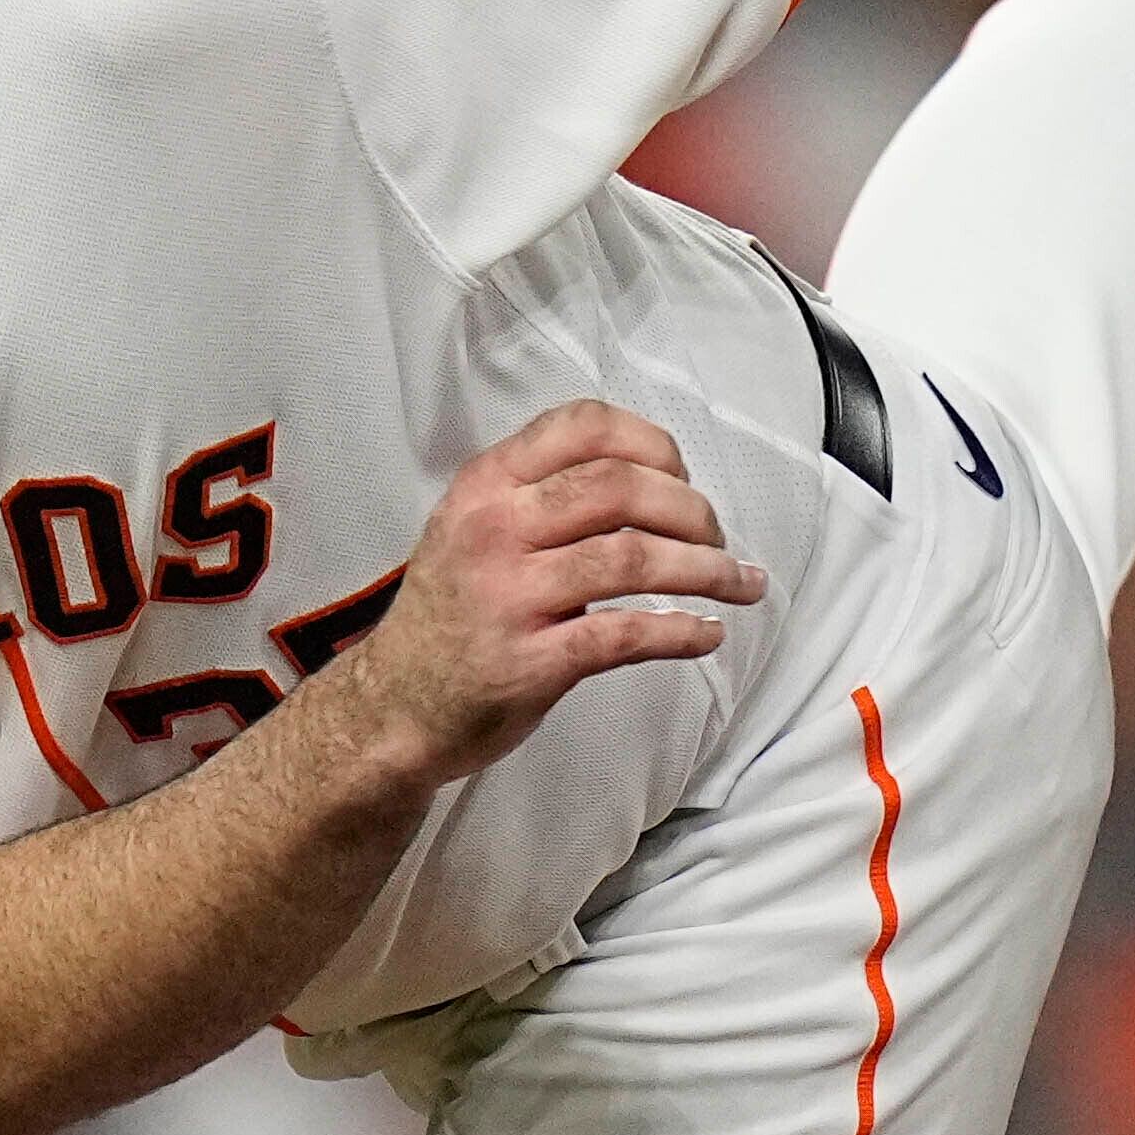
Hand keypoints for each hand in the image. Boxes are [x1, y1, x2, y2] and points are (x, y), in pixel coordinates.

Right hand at [319, 400, 765, 790]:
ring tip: (741, 584)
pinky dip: (680, 632)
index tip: (685, 474)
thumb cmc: (452, 612)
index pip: (584, 426)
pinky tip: (708, 634)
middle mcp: (495, 528)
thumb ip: (544, 493)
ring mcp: (510, 596)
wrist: (392, 707)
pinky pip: (623, 636)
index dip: (653, 443)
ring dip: (706, 570)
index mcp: (487, 483)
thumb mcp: (476, 526)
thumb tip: (657, 482)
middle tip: (720, 539)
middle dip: (692, 510)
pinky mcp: (529, 662)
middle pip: (621, 488)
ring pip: (633, 559)